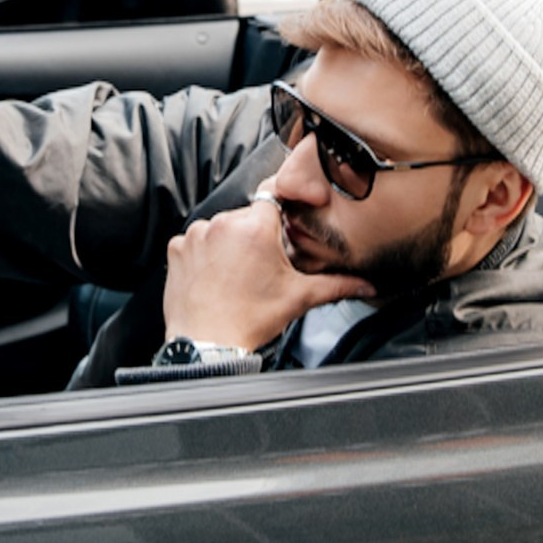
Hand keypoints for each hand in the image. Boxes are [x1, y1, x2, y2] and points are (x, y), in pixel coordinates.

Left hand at [162, 193, 374, 354]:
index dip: (281, 208)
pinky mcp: (177, 248)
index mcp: (256, 228)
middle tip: (261, 264)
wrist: (208, 346)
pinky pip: (196, 240)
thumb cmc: (252, 321)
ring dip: (229, 242)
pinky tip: (215, 276)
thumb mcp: (299, 298)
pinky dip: (205, 253)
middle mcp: (223, 223)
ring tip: (236, 274)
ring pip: (221, 227)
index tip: (282, 222)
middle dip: (255, 234)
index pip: (274, 196)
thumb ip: (336, 285)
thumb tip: (366, 285)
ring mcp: (196, 235)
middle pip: (247, 215)